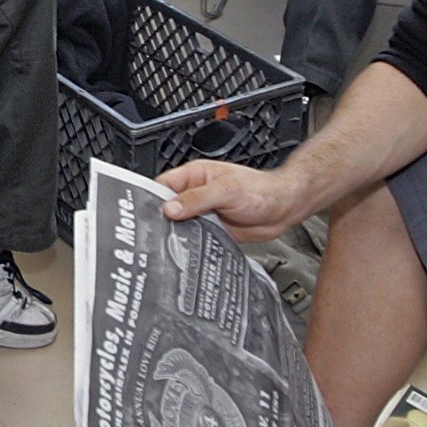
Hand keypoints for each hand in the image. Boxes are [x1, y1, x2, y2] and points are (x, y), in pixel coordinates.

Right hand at [157, 156, 316, 244]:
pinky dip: (188, 243)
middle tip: (151, 234)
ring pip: (179, 224)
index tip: (142, 214)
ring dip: (175, 233)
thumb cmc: (262, 191)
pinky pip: (193, 237)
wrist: (284, 209)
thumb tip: (170, 208)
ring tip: (164, 244)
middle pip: (168, 207)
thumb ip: (196, 199)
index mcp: (195, 176)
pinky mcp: (211, 229)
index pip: (163, 185)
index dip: (151, 199)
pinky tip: (183, 250)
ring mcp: (203, 213)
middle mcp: (196, 194)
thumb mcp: (226, 191)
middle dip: (160, 219)